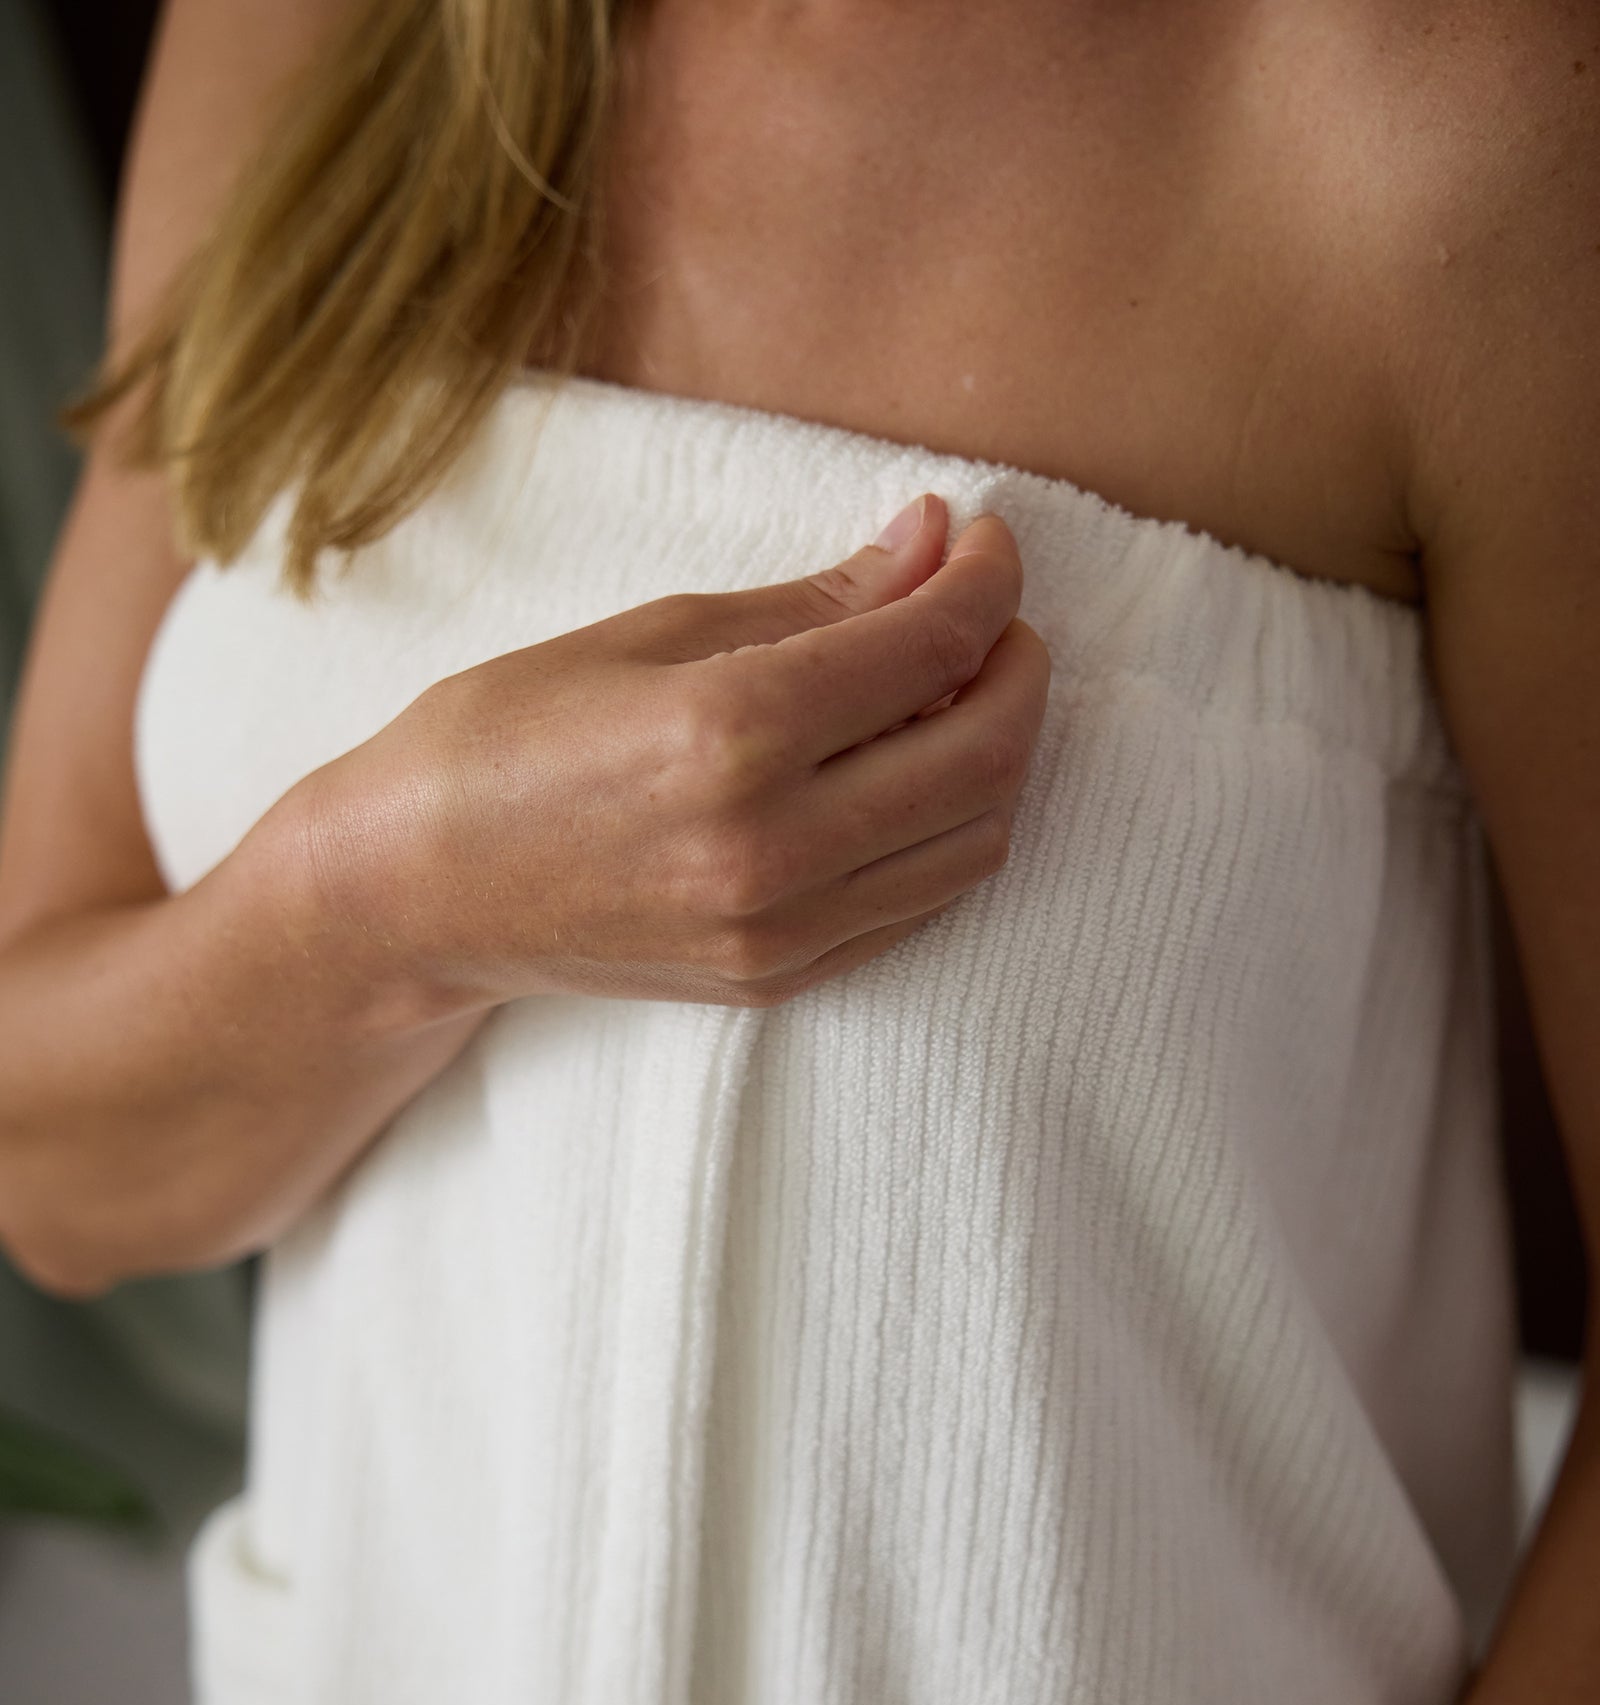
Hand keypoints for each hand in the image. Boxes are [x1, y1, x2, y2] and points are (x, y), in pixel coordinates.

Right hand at [300, 493, 1049, 1011]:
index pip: (929, 648)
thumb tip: (929, 543)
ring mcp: (780, 930)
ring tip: (950, 692)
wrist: (413, 893)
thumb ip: (812, 601)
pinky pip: (920, 901)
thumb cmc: (503, 738)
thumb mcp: (649, 633)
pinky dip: (947, 828)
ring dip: (997, 753)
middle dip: (1017, 666)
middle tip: (989, 615)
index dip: (984, 580)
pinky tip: (907, 773)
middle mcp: (771, 846)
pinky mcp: (778, 979)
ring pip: (976, 839)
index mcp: (729, 733)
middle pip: (984, 753)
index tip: (981, 541)